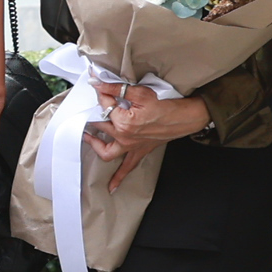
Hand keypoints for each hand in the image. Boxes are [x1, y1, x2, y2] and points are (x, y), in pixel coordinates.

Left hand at [92, 83, 208, 186]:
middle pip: (101, 126)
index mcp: (123, 122)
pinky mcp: (139, 151)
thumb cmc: (165, 105)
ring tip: (87, 137)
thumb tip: (99, 83)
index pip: (104, 106)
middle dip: (96, 114)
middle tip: (93, 106)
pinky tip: (111, 187)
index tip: (100, 87)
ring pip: (106, 151)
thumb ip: (116, 89)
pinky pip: (126, 168)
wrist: (184, 118)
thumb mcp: (140, 93)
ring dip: (95, 145)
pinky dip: (118, 178)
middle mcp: (124, 137)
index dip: (102, 94)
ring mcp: (130, 147)